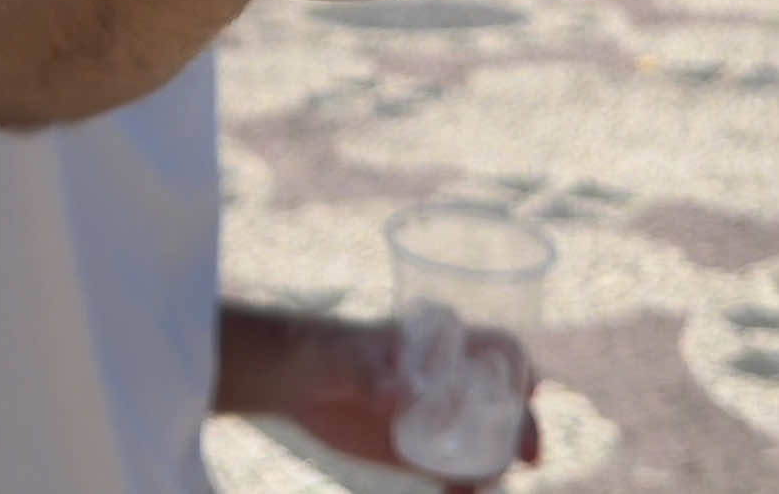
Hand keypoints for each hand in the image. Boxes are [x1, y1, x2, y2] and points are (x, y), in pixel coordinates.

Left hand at [269, 317, 539, 493]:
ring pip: (487, 442)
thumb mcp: (348, 358)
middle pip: (503, 402)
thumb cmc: (327, 351)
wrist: (296, 380)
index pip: (501, 350)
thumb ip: (373, 374)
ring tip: (477, 487)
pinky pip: (456, 472)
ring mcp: (438, 418)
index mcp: (441, 345)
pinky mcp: (419, 452)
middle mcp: (449, 382)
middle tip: (526, 456)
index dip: (523, 370)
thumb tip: (400, 393)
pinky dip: (465, 487)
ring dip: (496, 464)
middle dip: (522, 427)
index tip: (530, 395)